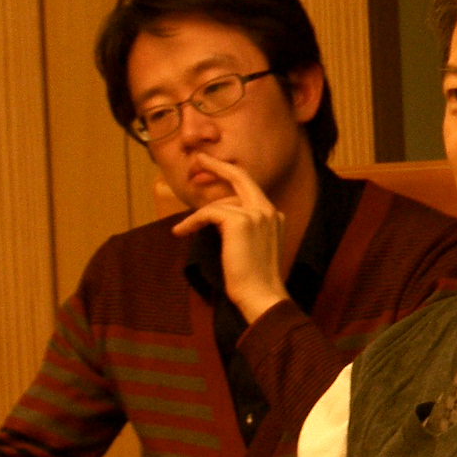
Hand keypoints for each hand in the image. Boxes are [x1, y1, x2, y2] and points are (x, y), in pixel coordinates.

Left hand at [171, 154, 289, 322]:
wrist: (262, 296)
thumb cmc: (255, 280)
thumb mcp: (253, 247)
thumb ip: (244, 228)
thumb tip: (218, 218)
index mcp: (275, 215)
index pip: (250, 189)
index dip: (230, 178)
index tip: (214, 170)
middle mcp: (269, 210)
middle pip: (241, 176)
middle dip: (218, 165)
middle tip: (199, 159)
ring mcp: (257, 214)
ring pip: (220, 203)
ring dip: (198, 216)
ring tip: (184, 229)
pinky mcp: (240, 222)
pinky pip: (209, 213)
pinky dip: (193, 222)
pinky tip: (182, 232)